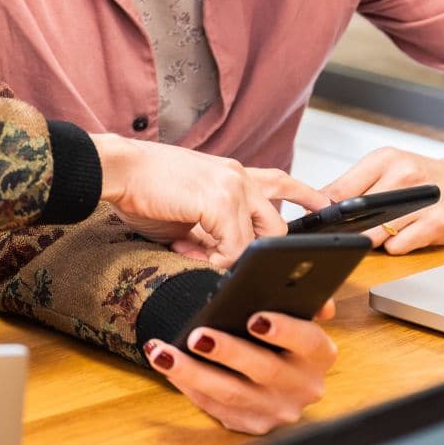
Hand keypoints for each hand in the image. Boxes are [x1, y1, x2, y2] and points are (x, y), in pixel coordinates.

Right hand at [91, 135, 322, 266]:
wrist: (118, 169)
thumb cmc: (143, 189)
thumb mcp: (186, 213)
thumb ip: (209, 232)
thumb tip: (218, 260)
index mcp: (232, 174)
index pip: (281, 182)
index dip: (306, 197)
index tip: (325, 207)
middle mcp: (238, 176)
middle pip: (277, 223)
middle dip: (271, 253)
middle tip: (269, 275)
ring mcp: (232, 186)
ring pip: (258, 238)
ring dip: (234, 259)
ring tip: (205, 262)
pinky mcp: (219, 200)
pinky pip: (235, 245)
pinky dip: (219, 260)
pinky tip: (196, 257)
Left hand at [141, 302, 336, 434]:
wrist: (278, 375)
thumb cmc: (278, 334)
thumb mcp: (294, 314)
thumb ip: (302, 302)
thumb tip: (319, 302)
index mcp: (319, 355)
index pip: (309, 342)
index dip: (285, 330)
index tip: (255, 318)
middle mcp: (303, 388)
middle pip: (266, 371)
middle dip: (229, 352)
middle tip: (197, 336)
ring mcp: (278, 410)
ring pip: (232, 394)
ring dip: (193, 372)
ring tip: (164, 352)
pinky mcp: (252, 424)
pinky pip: (214, 406)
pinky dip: (187, 384)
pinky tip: (166, 363)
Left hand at [319, 144, 443, 254]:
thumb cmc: (426, 177)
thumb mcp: (388, 167)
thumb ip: (352, 183)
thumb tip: (316, 202)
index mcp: (386, 160)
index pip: (339, 189)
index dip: (323, 210)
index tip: (318, 221)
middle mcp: (403, 176)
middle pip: (354, 214)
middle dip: (346, 228)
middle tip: (349, 231)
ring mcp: (420, 201)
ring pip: (374, 233)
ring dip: (371, 239)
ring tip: (384, 230)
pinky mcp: (436, 224)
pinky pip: (399, 247)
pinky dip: (395, 247)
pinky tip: (406, 236)